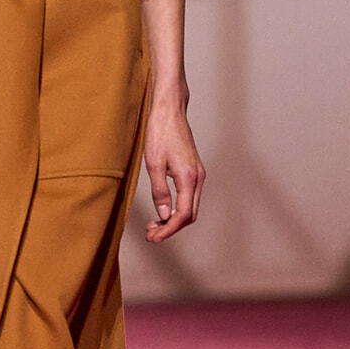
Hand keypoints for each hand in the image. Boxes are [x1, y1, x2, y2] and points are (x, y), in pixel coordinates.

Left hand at [143, 99, 204, 241]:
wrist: (169, 111)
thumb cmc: (160, 133)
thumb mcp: (153, 163)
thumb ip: (159, 192)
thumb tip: (164, 215)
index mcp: (188, 178)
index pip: (182, 215)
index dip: (168, 230)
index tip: (153, 237)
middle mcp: (198, 178)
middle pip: (189, 215)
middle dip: (171, 228)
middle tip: (151, 234)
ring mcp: (198, 175)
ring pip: (190, 207)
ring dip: (173, 219)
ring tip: (154, 224)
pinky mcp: (193, 171)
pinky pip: (189, 197)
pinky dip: (177, 208)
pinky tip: (163, 209)